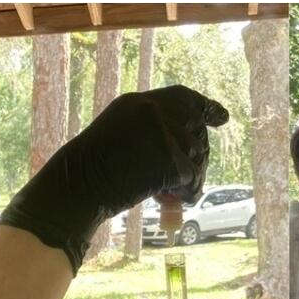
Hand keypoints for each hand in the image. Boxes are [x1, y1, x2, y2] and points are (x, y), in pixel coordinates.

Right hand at [0, 85, 228, 272]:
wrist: (76, 187)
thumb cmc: (92, 170)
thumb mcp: (121, 135)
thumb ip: (151, 130)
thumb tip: (190, 145)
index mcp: (139, 102)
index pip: (184, 98)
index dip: (205, 108)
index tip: (221, 117)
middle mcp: (154, 111)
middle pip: (196, 129)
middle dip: (197, 153)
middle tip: (185, 173)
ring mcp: (163, 134)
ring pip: (198, 156)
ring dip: (190, 176)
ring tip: (168, 191)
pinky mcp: (170, 160)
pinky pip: (194, 178)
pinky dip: (188, 192)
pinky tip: (171, 200)